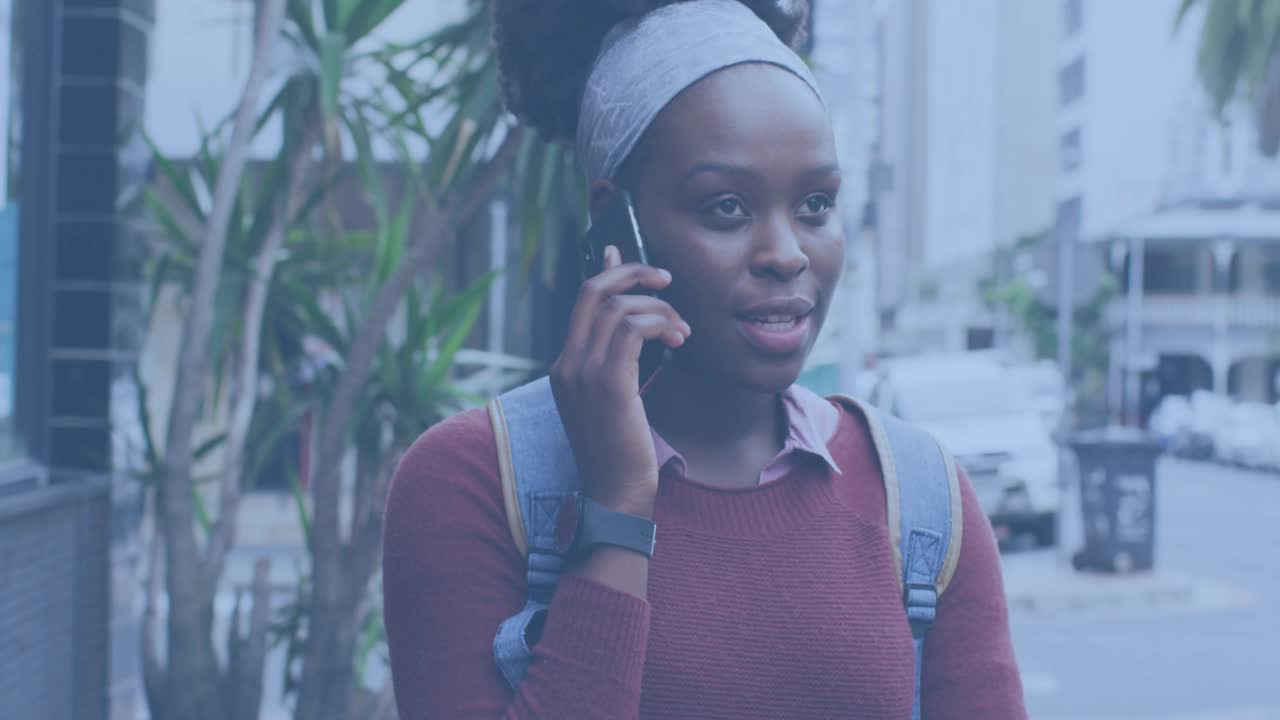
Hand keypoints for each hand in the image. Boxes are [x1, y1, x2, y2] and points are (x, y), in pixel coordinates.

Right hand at [549, 246, 689, 516]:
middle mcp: (567, 363)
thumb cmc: (622, 453)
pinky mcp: (608, 382)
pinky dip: (660, 324)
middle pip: (594, 291)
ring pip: (620, 307)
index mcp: (565, 367)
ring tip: (682, 331)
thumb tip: (637, 332)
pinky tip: (679, 340)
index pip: (582, 302)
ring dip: (659, 309)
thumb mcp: (614, 402)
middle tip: (667, 278)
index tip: (628, 258)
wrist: (615, 494)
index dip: (608, 272)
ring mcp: (583, 372)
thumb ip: (619, 364)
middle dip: (632, 272)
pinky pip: (633, 328)